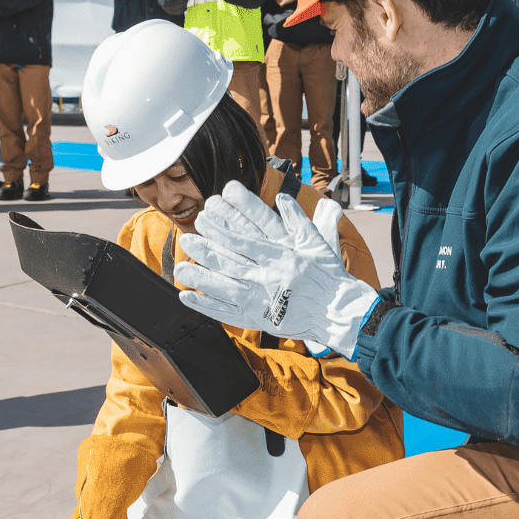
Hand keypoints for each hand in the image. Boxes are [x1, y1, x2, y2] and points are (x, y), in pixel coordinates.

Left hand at [175, 182, 379, 358]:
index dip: (222, 232)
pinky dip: (206, 306)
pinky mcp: (259, 320)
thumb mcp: (318, 244)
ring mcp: (262, 302)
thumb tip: (283, 198)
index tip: (204, 222)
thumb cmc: (329, 277)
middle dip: (206, 252)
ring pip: (225, 289)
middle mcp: (269, 280)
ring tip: (180, 270)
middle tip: (186, 241)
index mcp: (282, 259)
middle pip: (231, 264)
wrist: (338, 312)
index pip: (246, 243)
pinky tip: (189, 297)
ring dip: (201, 279)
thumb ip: (299, 221)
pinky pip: (227, 313)